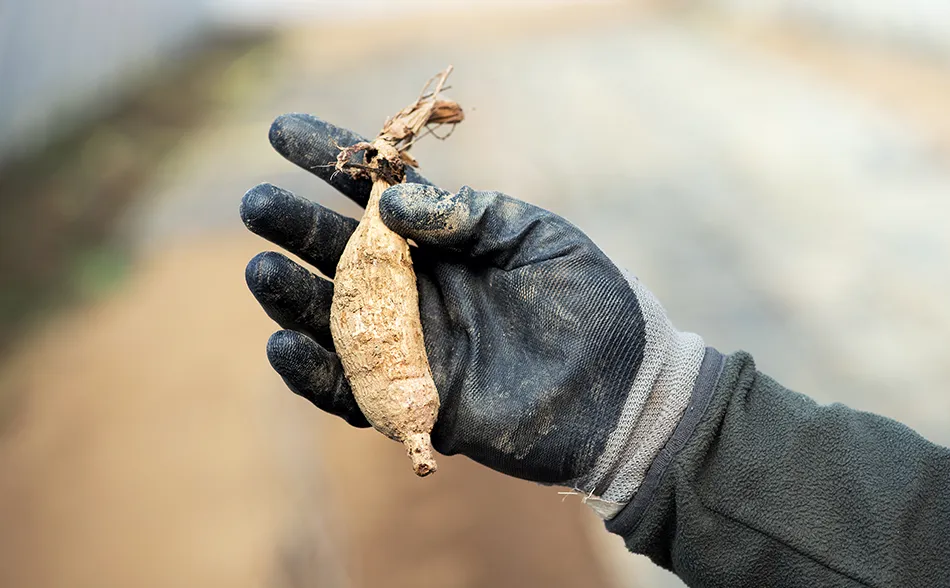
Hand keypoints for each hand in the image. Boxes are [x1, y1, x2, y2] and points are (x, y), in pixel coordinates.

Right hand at [241, 114, 705, 512]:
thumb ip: (469, 214)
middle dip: (295, 227)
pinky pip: (350, 388)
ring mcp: (413, 345)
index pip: (374, 197)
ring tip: (263, 268)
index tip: (283, 133)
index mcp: (445, 242)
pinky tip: (283, 343)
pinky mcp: (415, 401)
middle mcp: (419, 289)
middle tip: (258, 202)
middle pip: (340, 254)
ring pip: (333, 319)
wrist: (625, 391)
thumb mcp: (536, 236)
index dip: (329, 162)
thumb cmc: (589, 303)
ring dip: (292, 296)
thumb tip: (393, 207)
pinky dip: (312, 371)